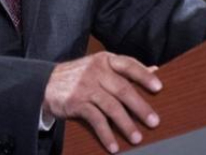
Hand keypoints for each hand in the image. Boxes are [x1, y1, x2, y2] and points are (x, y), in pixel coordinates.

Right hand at [42, 52, 161, 153]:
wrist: (45, 84)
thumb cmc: (80, 76)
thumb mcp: (100, 67)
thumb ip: (124, 70)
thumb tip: (154, 70)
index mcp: (105, 60)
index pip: (129, 65)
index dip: (144, 76)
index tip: (159, 88)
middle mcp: (96, 71)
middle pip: (123, 89)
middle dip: (140, 107)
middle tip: (154, 122)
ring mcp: (85, 86)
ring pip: (111, 106)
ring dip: (126, 124)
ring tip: (137, 138)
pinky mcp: (76, 102)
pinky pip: (96, 120)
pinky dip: (106, 134)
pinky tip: (113, 146)